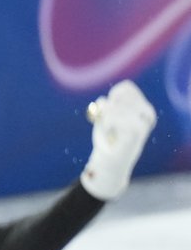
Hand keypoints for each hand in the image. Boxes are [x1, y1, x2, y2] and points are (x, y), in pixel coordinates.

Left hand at [81, 79, 156, 200]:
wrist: (110, 161)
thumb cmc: (108, 139)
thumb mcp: (104, 119)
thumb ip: (105, 107)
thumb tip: (103, 100)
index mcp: (141, 107)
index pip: (126, 88)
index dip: (112, 95)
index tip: (107, 108)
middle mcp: (147, 113)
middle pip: (121, 96)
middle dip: (108, 106)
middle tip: (107, 122)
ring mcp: (144, 122)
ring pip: (118, 105)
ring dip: (107, 115)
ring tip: (109, 128)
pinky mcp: (138, 131)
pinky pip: (118, 117)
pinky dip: (108, 122)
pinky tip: (110, 131)